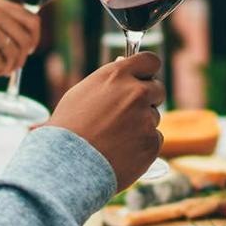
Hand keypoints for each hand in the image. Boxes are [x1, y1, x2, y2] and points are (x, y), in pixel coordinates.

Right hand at [0, 0, 39, 83]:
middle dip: (21, 57)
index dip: (34, 39)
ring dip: (6, 67)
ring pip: (17, 54)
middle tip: (6, 66)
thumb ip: (3, 23)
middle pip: (28, 38)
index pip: (32, 18)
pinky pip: (4, 65)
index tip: (27, 51)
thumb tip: (33, 36)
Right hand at [47, 52, 165, 190]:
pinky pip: (154, 139)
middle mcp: (136, 93)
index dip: (148, 71)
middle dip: (148, 99)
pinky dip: (142, 146)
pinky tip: (121, 152)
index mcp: (117, 76)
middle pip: (158, 89)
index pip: (150, 61)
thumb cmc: (68, 129)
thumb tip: (122, 64)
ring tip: (115, 138)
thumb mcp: (82, 93)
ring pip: (154, 117)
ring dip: (142, 124)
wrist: (68, 164)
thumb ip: (109, 80)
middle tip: (128, 113)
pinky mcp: (152, 142)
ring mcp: (146, 118)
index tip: (145, 78)